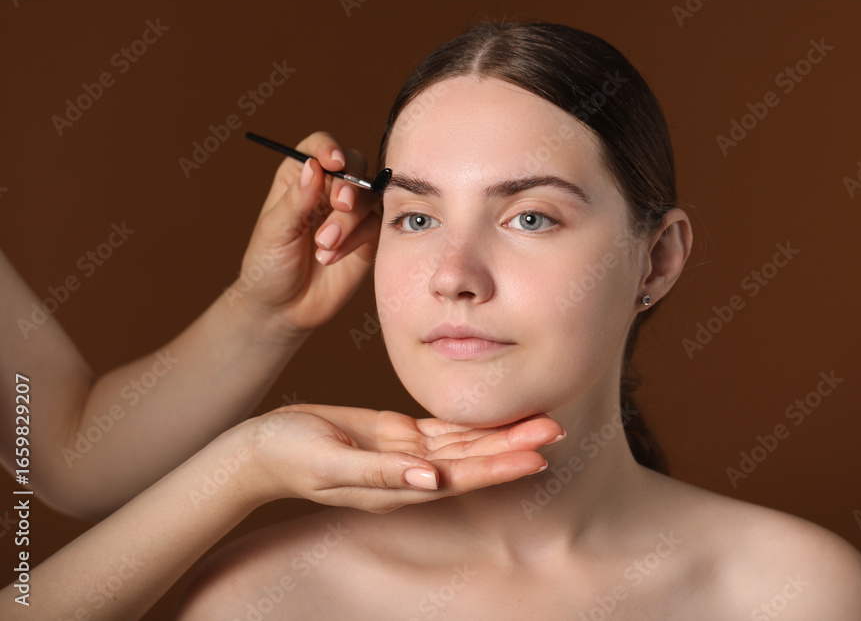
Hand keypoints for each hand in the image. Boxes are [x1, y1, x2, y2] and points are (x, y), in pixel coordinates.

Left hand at [233, 131, 382, 333]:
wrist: (282, 309)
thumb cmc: (269, 266)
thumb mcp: (274, 231)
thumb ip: (296, 199)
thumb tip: (313, 166)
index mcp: (299, 178)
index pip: (319, 147)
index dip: (329, 149)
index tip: (333, 163)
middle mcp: (328, 191)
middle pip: (354, 165)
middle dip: (349, 184)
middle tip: (339, 205)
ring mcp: (350, 215)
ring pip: (368, 196)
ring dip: (349, 219)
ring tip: (323, 245)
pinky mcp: (367, 239)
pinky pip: (376, 226)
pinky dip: (355, 240)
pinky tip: (330, 258)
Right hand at [239, 405, 564, 513]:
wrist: (262, 449)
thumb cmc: (291, 457)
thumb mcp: (333, 465)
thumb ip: (382, 474)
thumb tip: (430, 481)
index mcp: (398, 487)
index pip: (460, 476)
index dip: (498, 466)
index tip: (536, 457)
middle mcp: (410, 473)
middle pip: (472, 458)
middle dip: (512, 445)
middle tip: (556, 429)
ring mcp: (404, 453)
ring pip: (462, 441)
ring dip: (500, 433)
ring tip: (540, 421)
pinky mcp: (396, 433)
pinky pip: (441, 428)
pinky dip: (470, 422)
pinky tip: (497, 415)